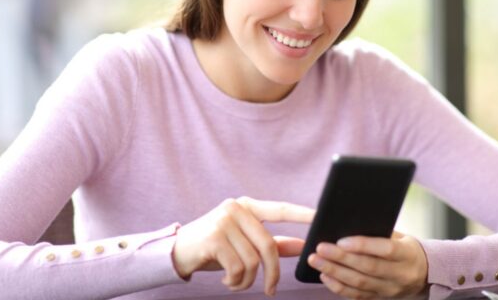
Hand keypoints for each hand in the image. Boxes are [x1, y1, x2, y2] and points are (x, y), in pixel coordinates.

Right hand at [171, 197, 314, 295]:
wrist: (176, 253)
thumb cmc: (215, 249)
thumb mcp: (244, 244)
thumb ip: (274, 244)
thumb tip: (304, 246)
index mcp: (247, 206)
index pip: (280, 209)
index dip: (302, 214)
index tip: (321, 217)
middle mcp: (236, 208)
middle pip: (268, 245)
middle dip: (272, 273)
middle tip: (271, 290)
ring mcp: (223, 221)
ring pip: (253, 260)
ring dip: (247, 281)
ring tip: (236, 283)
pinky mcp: (213, 238)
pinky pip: (238, 267)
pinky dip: (236, 282)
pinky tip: (227, 281)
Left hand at [308, 231, 427, 298]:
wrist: (424, 273)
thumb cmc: (405, 248)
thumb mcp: (400, 236)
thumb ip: (379, 232)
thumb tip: (348, 223)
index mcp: (408, 254)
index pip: (386, 250)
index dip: (363, 245)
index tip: (341, 239)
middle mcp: (400, 275)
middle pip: (368, 268)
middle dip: (341, 258)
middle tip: (320, 248)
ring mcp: (390, 289)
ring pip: (360, 283)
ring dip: (334, 272)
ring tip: (317, 261)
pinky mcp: (380, 298)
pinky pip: (357, 295)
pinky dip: (338, 287)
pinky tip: (325, 276)